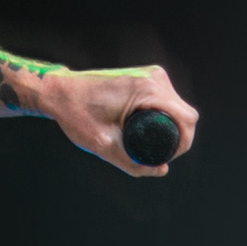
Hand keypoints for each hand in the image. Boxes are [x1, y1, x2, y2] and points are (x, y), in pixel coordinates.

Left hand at [40, 64, 198, 177]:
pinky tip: (147, 128)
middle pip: (184, 113)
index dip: (184, 143)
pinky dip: (161, 116)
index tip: (167, 157)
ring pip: (176, 107)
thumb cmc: (76, 116)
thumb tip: (162, 170)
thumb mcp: (102, 145)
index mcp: (147, 89)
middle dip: (177, 137)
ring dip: (170, 126)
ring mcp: (151, 75)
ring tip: (146, 142)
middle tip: (155, 154)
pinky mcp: (146, 77)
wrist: (60, 93)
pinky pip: (165, 101)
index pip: (186, 119)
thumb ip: (132, 163)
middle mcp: (154, 77)